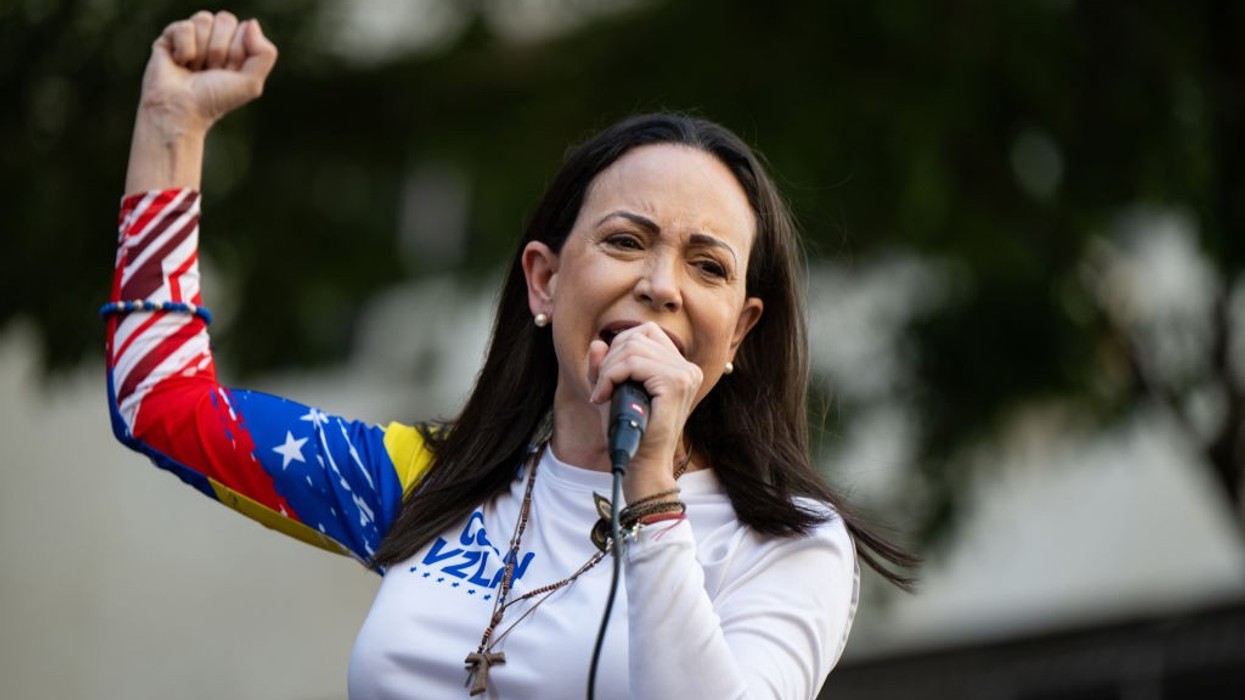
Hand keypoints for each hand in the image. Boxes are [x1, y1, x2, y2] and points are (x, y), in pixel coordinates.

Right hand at [140, 11, 277, 133]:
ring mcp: (192, 36)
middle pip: (225, 19)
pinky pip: (184, 26)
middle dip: (220, 50)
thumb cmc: (216, 100)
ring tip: (195, 69)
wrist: (182, 110)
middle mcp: (214, 38)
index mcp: (236, 47)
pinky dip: (184, 49)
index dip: (238, 52)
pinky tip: (180, 63)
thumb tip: (251, 23)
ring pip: (204, 20)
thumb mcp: (251, 83)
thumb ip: (265, 54)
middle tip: (211, 71)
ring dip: (202, 52)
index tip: (229, 73)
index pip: (244, 29)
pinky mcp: (169, 36)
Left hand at [588, 322, 702, 498]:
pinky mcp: (676, 383)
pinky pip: (634, 363)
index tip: (606, 377)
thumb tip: (598, 343)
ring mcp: (685, 374)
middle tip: (600, 388)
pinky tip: (604, 396)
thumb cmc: (630, 432)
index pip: (646, 332)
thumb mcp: (612, 393)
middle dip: (610, 359)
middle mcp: (687, 368)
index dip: (618, 348)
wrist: (642, 465)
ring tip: (601, 394)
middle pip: (638, 336)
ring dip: (608, 369)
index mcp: (679, 367)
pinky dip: (611, 376)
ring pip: (633, 347)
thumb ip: (604, 368)